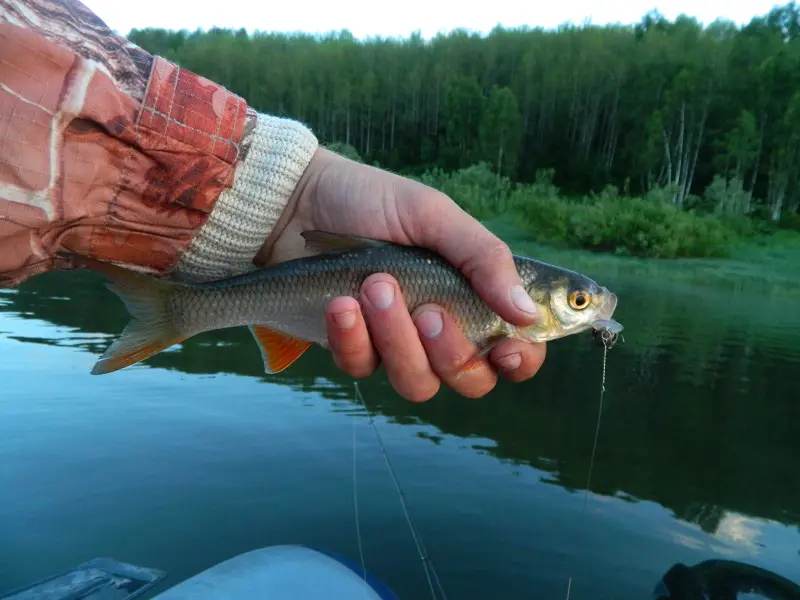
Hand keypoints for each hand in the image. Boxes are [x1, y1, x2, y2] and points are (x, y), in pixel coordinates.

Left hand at [256, 147, 546, 401]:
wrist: (300, 202)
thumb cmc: (374, 201)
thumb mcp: (434, 216)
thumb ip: (484, 259)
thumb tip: (527, 315)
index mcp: (474, 296)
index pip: (516, 350)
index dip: (520, 360)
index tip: (505, 347)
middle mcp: (442, 329)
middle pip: (471, 381)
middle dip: (453, 353)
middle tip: (429, 310)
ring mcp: (398, 344)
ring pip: (418, 383)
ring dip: (399, 341)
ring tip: (374, 288)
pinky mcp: (355, 349)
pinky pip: (364, 368)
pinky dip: (353, 338)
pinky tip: (340, 304)